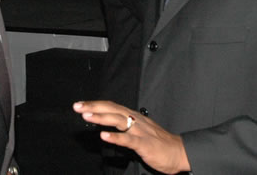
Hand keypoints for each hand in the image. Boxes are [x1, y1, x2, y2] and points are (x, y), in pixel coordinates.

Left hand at [73, 101, 189, 173]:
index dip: (95, 104)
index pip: (111, 106)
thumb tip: (106, 126)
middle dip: (93, 107)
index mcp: (133, 117)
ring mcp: (140, 131)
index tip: (80, 104)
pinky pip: (128, 139)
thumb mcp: (139, 131)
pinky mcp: (145, 144)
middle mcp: (135, 121)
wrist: (179, 152)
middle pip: (111, 110)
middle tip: (77, 106)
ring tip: (87, 116)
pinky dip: (116, 137)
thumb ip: (124, 127)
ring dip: (101, 118)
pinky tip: (104, 136)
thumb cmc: (159, 143)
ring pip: (118, 120)